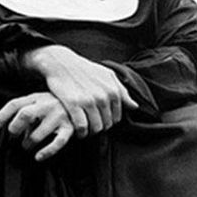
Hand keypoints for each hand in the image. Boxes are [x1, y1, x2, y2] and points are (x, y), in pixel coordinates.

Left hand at [0, 92, 73, 160]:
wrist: (86, 100)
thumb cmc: (56, 105)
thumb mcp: (40, 102)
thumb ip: (26, 111)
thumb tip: (13, 131)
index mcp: (37, 97)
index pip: (14, 105)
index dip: (0, 118)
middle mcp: (47, 104)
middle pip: (24, 114)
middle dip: (15, 128)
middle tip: (14, 135)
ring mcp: (60, 115)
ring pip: (37, 133)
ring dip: (28, 143)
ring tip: (27, 146)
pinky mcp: (71, 127)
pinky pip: (58, 142)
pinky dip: (47, 151)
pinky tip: (39, 157)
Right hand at [23, 45, 137, 137]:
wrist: (62, 63)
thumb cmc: (86, 70)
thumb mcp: (108, 76)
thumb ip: (122, 91)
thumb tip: (134, 106)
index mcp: (113, 90)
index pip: (117, 118)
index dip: (108, 121)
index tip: (100, 120)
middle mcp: (103, 96)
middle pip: (107, 125)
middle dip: (100, 127)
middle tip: (91, 124)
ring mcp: (88, 101)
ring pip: (96, 128)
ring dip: (90, 132)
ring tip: (85, 129)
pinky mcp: (73, 104)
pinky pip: (81, 127)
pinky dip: (80, 133)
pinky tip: (78, 130)